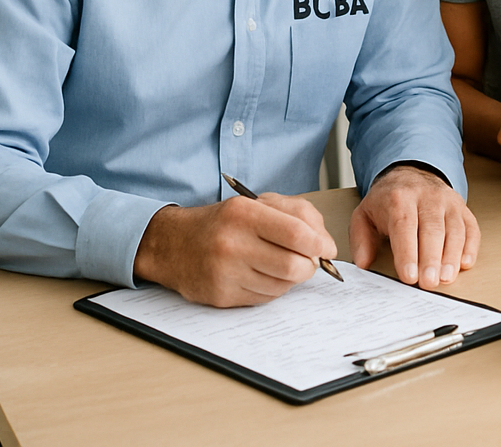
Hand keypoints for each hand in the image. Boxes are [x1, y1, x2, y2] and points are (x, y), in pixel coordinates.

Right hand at [134, 194, 337, 306]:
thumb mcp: (259, 203)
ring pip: (282, 286)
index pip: (296, 233)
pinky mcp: (220, 296)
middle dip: (309, 266)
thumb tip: (326, 245)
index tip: (327, 249)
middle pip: (293, 266)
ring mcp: (224, 273)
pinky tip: (261, 275)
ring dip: (290, 278)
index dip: (320, 244)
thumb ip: (299, 215)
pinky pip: (264, 298)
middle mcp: (232, 244)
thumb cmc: (224, 222)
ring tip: (279, 264)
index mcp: (244, 214)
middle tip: (307, 261)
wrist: (173, 244)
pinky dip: (272, 288)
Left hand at [351, 164, 480, 288]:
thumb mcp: (364, 215)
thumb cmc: (389, 201)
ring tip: (445, 278)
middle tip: (429, 282)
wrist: (411, 174)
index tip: (409, 275)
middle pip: (432, 229)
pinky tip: (465, 263)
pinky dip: (471, 247)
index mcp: (399, 198)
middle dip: (431, 259)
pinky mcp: (462, 208)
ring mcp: (448, 202)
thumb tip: (363, 263)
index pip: (404, 226)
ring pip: (454, 230)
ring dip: (451, 256)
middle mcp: (427, 197)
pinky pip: (471, 228)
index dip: (407, 252)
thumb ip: (361, 240)